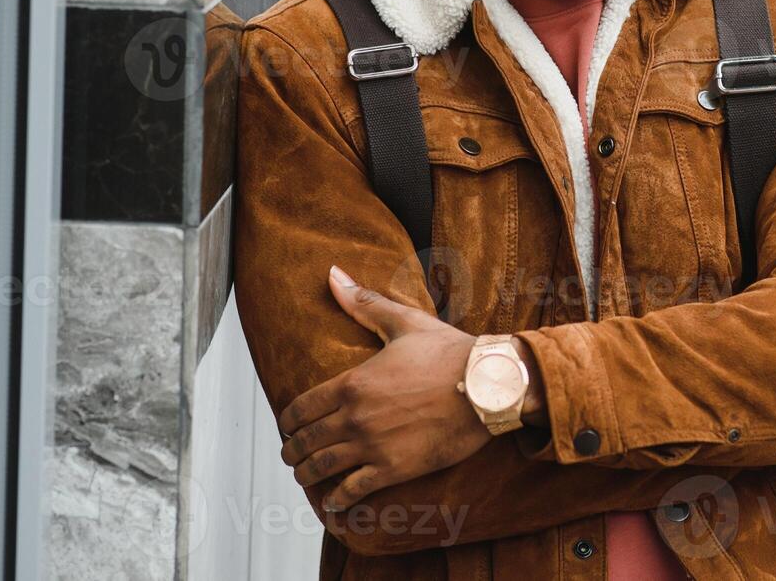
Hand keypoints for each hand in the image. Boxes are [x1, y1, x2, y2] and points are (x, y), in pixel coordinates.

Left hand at [278, 265, 488, 511]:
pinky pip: (354, 491)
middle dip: (292, 449)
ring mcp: (373, 445)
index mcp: (352, 382)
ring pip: (322, 468)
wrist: (488, 386)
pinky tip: (335, 501)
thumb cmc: (449, 351)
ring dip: (306, 474)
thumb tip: (333, 274)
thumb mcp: (404, 322)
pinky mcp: (395, 468)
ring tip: (304, 476)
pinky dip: (338, 499)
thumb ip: (363, 303)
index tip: (287, 426)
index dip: (287, 420)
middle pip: (305, 441)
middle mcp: (355, 416)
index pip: (300, 408)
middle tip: (291, 454)